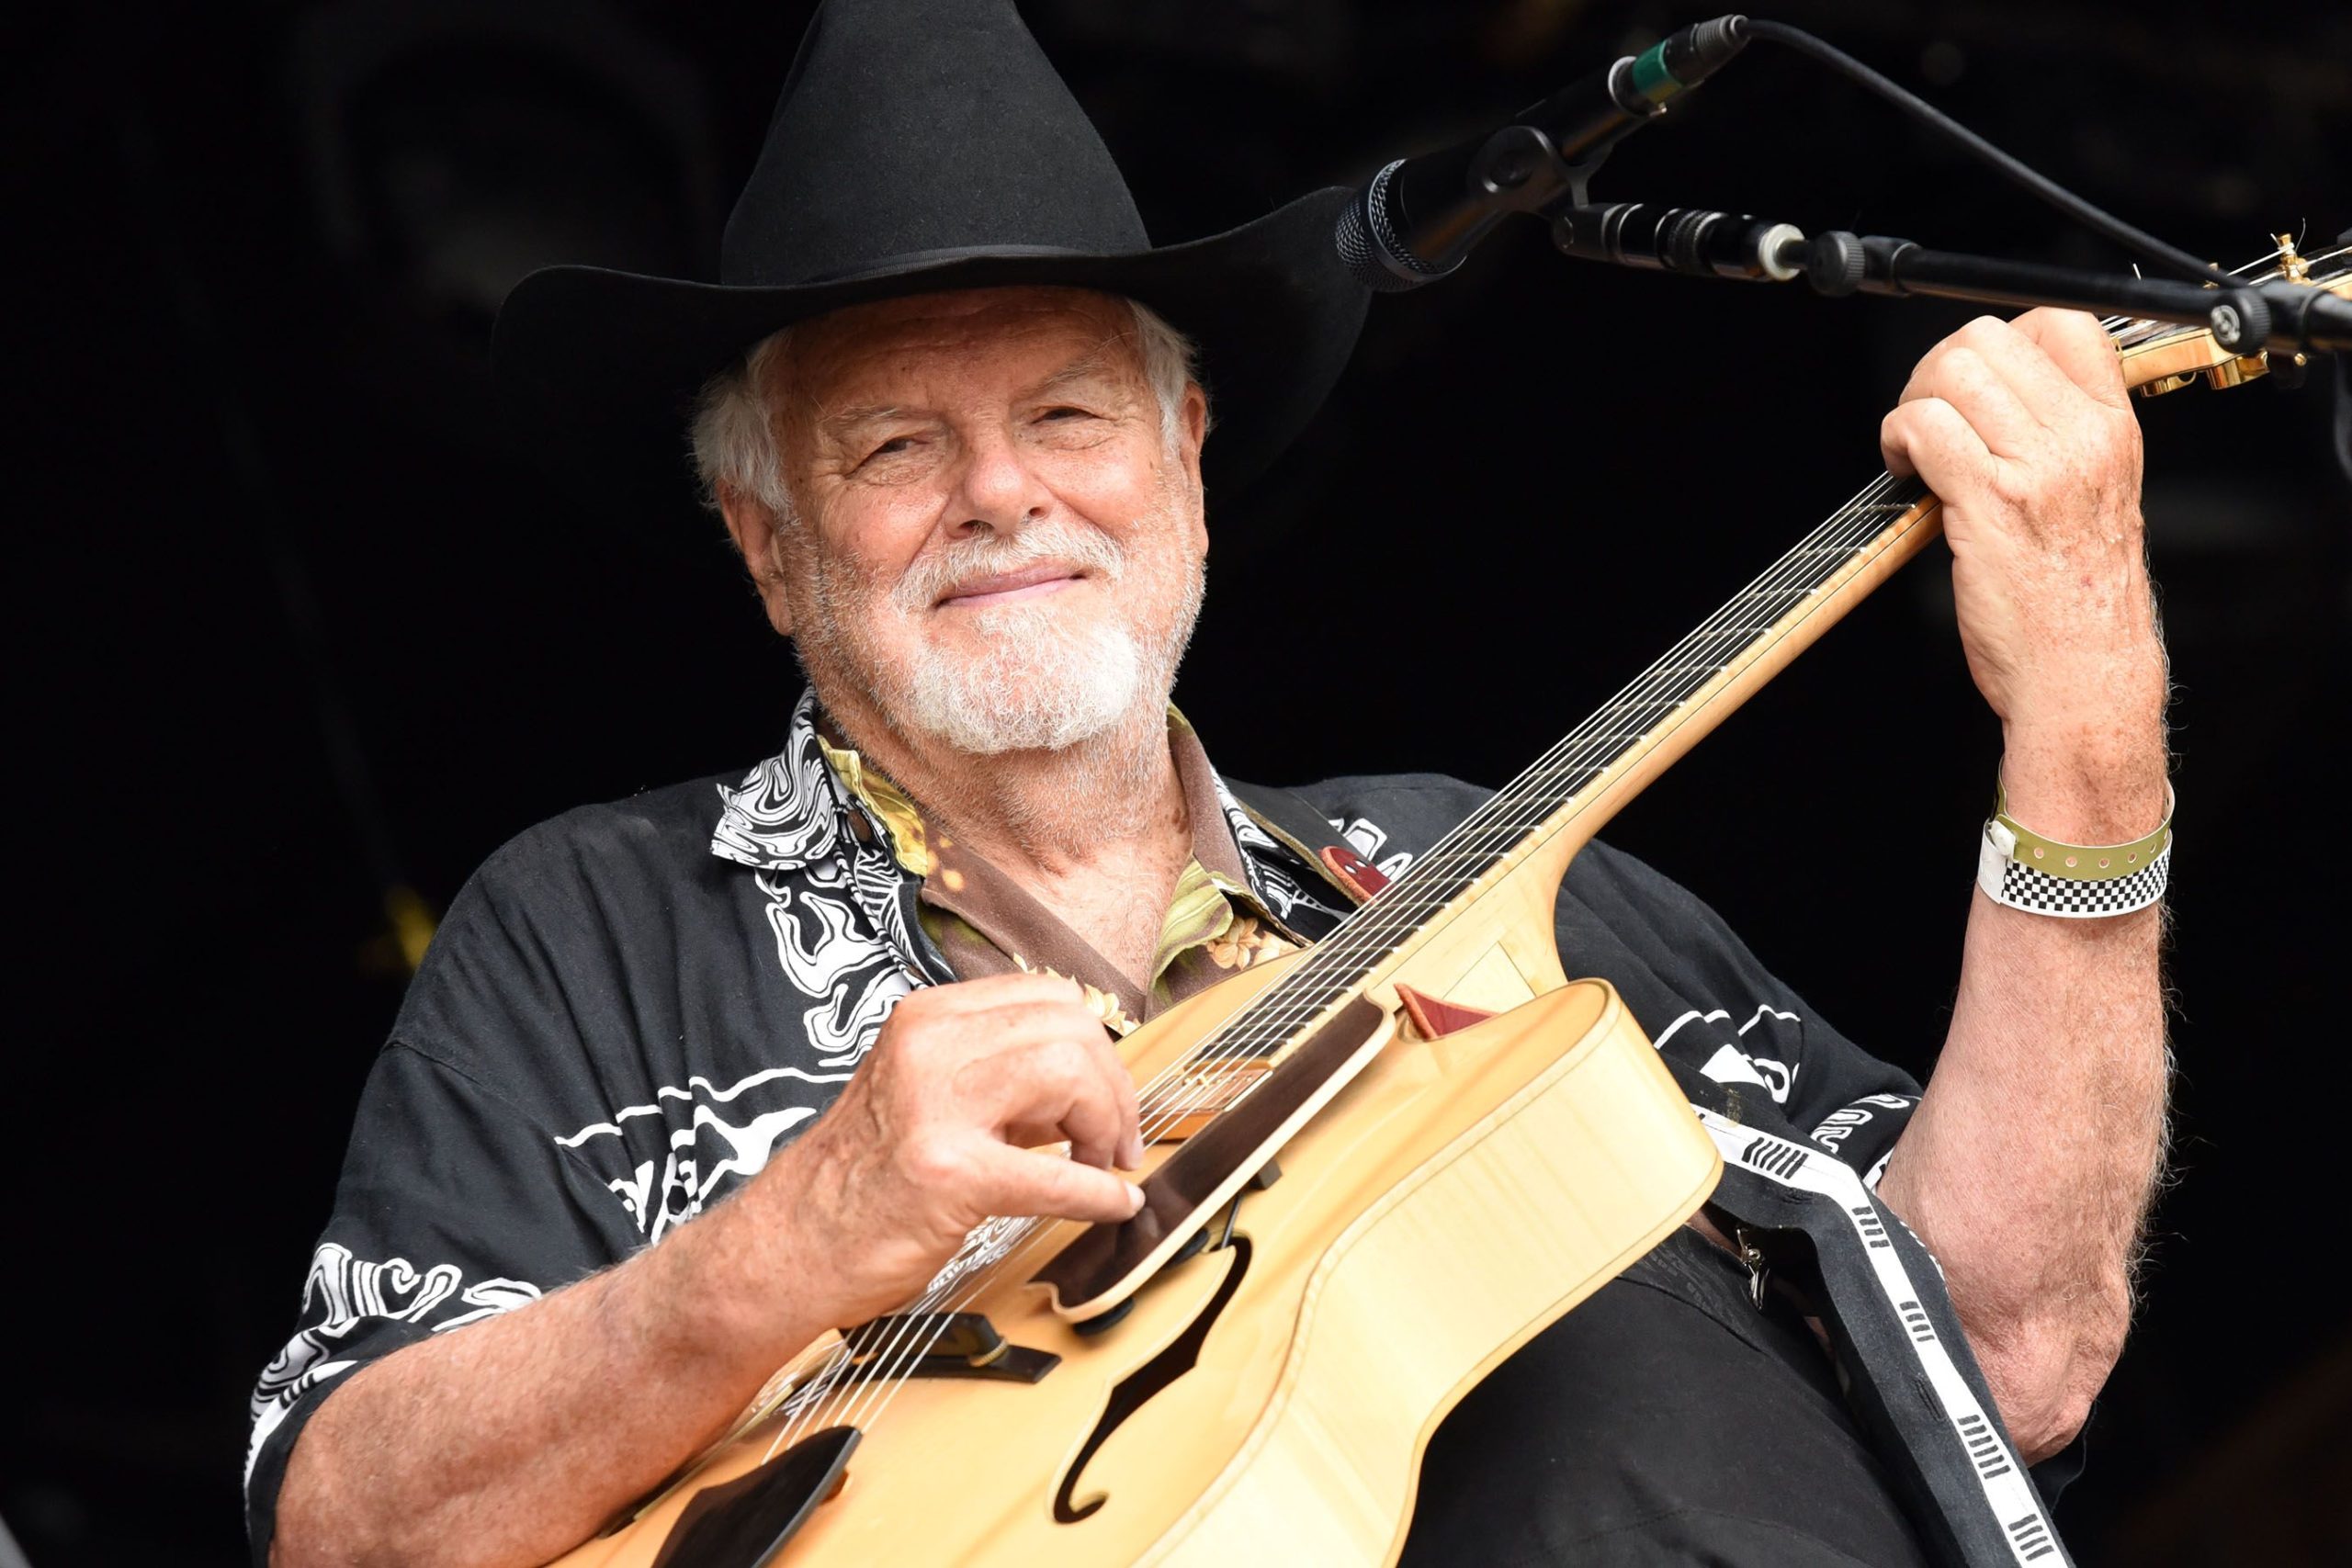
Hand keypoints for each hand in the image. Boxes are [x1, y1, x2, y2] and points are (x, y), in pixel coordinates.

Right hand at [750, 972, 1144, 1326]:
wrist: (789, 1245)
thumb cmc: (861, 1178)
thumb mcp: (926, 1094)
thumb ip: (1001, 1077)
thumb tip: (1092, 1081)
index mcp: (928, 1016)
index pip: (1050, 996)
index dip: (1097, 1046)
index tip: (1108, 1092)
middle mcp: (928, 1044)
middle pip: (1071, 1029)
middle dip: (1114, 1086)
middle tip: (1118, 1140)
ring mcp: (934, 1106)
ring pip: (1070, 1075)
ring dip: (1108, 1125)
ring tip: (1104, 1165)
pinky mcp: (947, 1174)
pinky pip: (1055, 1175)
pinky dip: (1098, 1194)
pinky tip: (1112, 1205)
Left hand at [1879, 309, 2166, 836]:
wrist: (2084, 675)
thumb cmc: (2081, 604)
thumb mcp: (2098, 500)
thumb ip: (2061, 442)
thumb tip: (1993, 401)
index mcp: (2114, 429)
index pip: (2063, 323)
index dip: (2000, 339)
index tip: (1973, 384)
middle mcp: (2082, 438)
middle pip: (1989, 340)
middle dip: (1939, 371)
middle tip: (1928, 417)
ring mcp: (2038, 467)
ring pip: (1952, 374)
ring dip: (1913, 403)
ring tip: (1914, 447)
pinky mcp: (1990, 501)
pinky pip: (1924, 426)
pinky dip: (1898, 438)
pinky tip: (1904, 470)